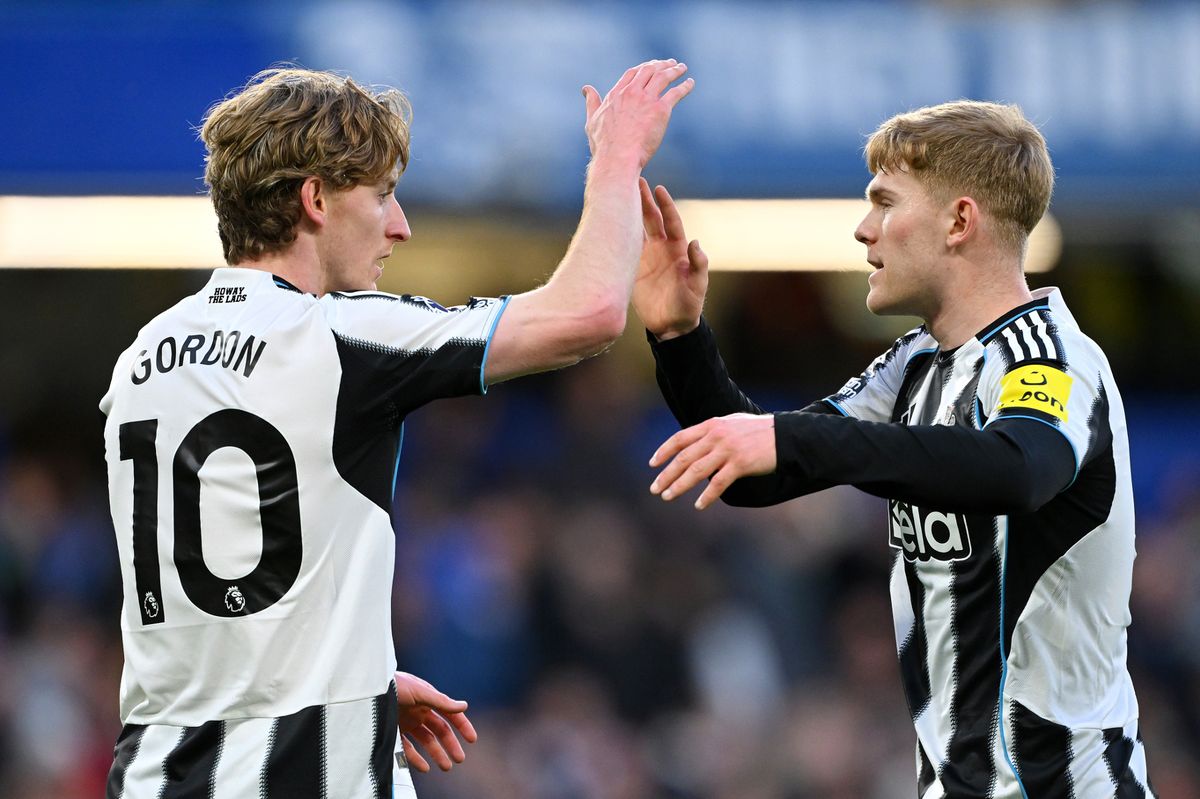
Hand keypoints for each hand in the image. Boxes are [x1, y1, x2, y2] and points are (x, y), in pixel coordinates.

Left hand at [394, 671, 477, 772]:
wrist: (367, 689)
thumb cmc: (394, 685)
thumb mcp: (419, 691)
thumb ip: (441, 701)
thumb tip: (464, 706)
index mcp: (428, 699)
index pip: (449, 713)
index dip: (462, 726)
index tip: (472, 739)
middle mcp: (419, 711)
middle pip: (440, 730)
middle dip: (451, 745)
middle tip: (459, 759)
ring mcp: (406, 722)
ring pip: (426, 741)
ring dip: (437, 754)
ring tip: (446, 767)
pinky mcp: (393, 731)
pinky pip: (407, 749)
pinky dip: (416, 759)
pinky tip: (424, 767)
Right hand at [582, 59, 694, 168]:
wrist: (617, 157)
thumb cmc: (604, 145)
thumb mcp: (592, 120)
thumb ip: (592, 103)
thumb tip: (586, 89)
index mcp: (616, 94)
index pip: (632, 73)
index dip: (643, 68)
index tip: (651, 66)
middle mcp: (631, 92)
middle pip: (649, 70)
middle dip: (661, 64)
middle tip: (670, 63)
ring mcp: (646, 100)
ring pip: (663, 77)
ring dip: (674, 70)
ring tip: (681, 68)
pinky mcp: (660, 110)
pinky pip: (676, 93)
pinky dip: (684, 86)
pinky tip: (690, 83)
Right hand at [633, 179, 707, 338]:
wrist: (671, 326)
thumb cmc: (689, 306)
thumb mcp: (698, 287)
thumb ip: (699, 266)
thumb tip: (695, 243)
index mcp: (678, 249)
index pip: (671, 221)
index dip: (665, 205)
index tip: (658, 188)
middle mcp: (662, 248)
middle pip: (651, 219)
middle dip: (644, 200)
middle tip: (635, 180)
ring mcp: (646, 257)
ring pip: (636, 230)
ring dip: (629, 213)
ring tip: (619, 195)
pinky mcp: (633, 269)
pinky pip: (624, 248)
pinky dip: (618, 235)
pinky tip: (609, 221)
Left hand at [649, 413, 775, 508]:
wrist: (785, 435)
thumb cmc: (759, 431)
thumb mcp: (731, 424)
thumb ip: (712, 432)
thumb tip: (694, 446)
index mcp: (712, 425)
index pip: (680, 438)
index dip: (664, 451)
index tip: (652, 464)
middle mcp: (716, 436)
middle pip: (684, 458)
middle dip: (667, 474)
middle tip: (655, 489)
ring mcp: (727, 450)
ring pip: (696, 471)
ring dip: (679, 486)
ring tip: (668, 496)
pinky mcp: (740, 464)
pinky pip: (718, 483)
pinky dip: (707, 496)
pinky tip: (699, 505)